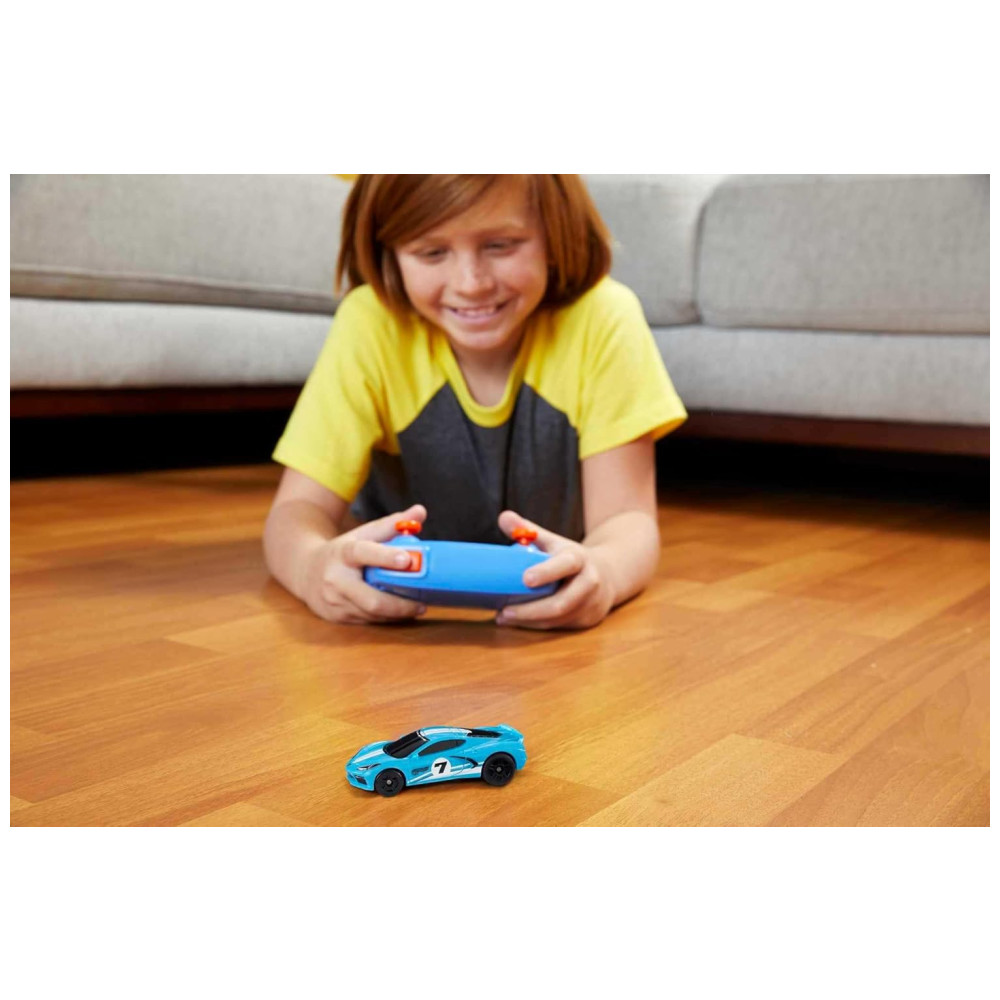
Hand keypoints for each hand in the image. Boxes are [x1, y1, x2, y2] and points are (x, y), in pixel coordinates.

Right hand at [302, 504, 428, 623]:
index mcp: (343, 553)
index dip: (385, 556)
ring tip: (416, 607)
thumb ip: (393, 524)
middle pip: (371, 599)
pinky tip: (399, 613)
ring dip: (397, 613)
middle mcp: (335, 579)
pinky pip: (367, 621)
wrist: (305, 570)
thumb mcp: (363, 534)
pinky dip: (386, 618)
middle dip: (400, 604)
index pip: (363, 553)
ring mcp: (334, 601)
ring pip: (372, 614)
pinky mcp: (336, 617)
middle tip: (422, 602)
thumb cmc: (343, 551)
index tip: (407, 560)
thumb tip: (421, 511)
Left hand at [494, 510, 614, 629]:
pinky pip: (559, 626)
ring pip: (558, 618)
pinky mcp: (587, 620)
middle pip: (561, 602)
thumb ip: (527, 530)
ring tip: (504, 617)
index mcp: (579, 558)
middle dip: (530, 610)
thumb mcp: (553, 541)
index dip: (547, 572)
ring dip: (529, 621)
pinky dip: (537, 625)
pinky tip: (518, 621)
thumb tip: (503, 517)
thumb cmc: (570, 558)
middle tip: (503, 611)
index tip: (525, 579)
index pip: (565, 564)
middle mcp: (589, 582)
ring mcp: (590, 603)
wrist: (608, 574)